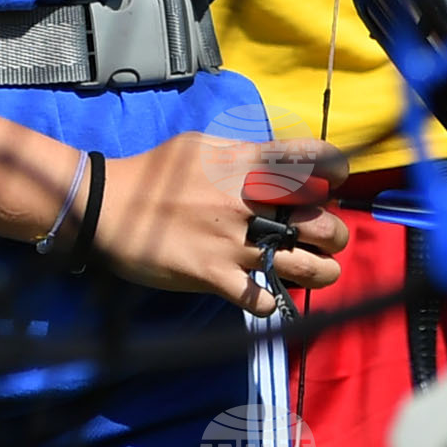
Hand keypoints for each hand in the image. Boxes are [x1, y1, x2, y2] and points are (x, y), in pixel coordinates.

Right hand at [90, 133, 350, 309]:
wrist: (110, 206)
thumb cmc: (156, 171)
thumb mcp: (205, 144)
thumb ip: (244, 151)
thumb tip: (274, 156)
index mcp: (248, 164)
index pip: (313, 160)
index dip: (335, 170)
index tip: (337, 182)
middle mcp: (249, 202)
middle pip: (318, 220)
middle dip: (335, 232)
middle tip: (332, 237)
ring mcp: (233, 241)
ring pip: (300, 263)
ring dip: (321, 271)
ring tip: (325, 272)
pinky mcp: (214, 275)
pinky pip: (259, 298)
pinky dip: (271, 302)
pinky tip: (270, 297)